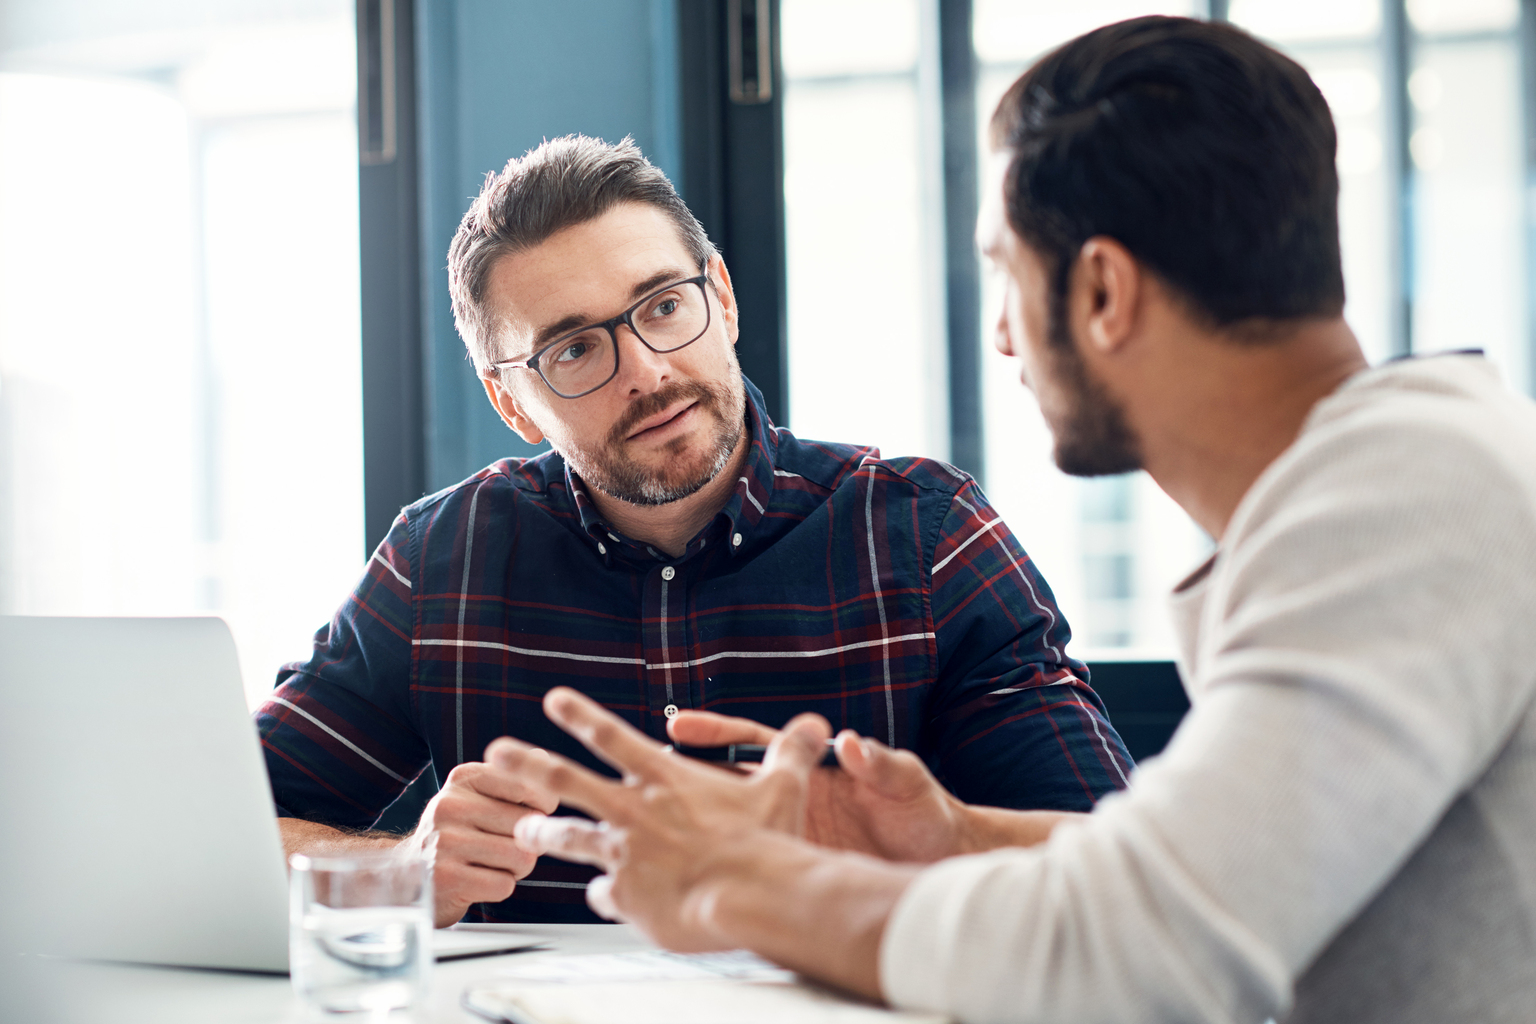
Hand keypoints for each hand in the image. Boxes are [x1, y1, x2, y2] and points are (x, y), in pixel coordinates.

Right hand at [398, 756, 558, 926]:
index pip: (530, 785)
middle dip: (527, 843)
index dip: (542, 807)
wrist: (410, 873)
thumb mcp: (479, 796)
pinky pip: (504, 885)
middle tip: (503, 846)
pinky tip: (478, 882)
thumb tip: (542, 758)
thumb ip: (514, 779)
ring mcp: (444, 842)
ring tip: (491, 864)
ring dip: (516, 868)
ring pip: (521, 857)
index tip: (529, 815)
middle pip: (529, 825)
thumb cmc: (460, 833)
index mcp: (464, 778)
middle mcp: (450, 804)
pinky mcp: (445, 879)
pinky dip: (500, 888)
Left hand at [487, 687, 832, 950]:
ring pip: (569, 839)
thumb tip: (817, 725)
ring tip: (523, 833)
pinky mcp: (627, 896)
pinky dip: (603, 896)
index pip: (612, 737)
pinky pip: (604, 896)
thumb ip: (791, 753)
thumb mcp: (783, 787)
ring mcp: (625, 854)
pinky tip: (601, 901)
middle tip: (496, 753)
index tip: (554, 700)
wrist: (752, 895)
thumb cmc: (766, 843)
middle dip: (526, 764)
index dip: (581, 715)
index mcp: (665, 780)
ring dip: (542, 835)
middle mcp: (635, 811)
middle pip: (565, 780)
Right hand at [668, 709, 972, 861]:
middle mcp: (793, 799)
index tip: (678, 726)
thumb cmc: (926, 813)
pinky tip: (688, 879)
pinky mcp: (795, 868)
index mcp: (813, 769)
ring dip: (690, 827)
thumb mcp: (907, 782)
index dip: (715, 733)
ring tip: (643, 829)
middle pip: (725, 784)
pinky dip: (720, 871)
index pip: (753, 743)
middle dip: (680, 779)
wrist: (941, 860)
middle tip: (639, 774)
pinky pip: (750, 868)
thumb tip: (853, 743)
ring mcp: (790, 834)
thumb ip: (882, 762)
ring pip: (728, 828)